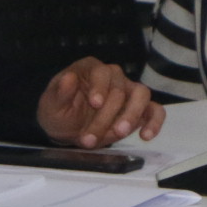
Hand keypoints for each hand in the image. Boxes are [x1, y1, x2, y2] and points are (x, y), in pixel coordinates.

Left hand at [35, 57, 164, 148]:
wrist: (66, 129)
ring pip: (141, 95)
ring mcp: (129, 90)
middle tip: (92, 137)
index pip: (101, 72)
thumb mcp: (51, 105)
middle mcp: (112, 75)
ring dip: (132, 115)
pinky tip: (145, 136)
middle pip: (119, 89)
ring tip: (119, 133)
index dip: (100, 87)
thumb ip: (60, 92)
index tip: (95, 104)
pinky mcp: (141, 108)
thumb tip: (69, 77)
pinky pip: (155, 110)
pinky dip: (154, 122)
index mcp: (89, 69)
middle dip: (106, 116)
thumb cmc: (58, 112)